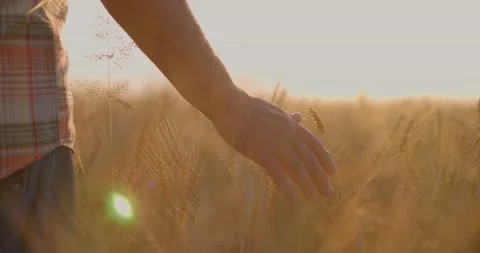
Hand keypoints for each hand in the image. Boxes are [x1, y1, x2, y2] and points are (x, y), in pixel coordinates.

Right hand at [212, 92, 337, 202]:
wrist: (230, 105)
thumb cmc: (248, 108)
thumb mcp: (273, 111)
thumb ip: (287, 119)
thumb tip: (299, 117)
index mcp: (291, 125)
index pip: (314, 144)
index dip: (325, 158)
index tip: (334, 172)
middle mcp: (287, 135)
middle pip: (309, 159)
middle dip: (320, 177)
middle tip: (328, 193)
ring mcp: (275, 144)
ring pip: (297, 167)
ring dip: (307, 184)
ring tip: (313, 198)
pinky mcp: (261, 153)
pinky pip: (277, 173)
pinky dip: (287, 188)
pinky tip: (292, 199)